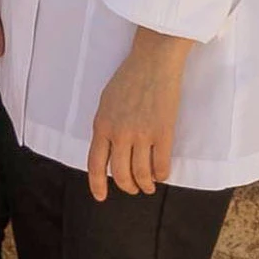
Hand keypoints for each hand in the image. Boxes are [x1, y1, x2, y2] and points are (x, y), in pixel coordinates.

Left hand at [87, 28, 189, 199]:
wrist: (153, 62)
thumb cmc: (129, 78)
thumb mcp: (106, 103)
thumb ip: (105, 126)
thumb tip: (108, 149)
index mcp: (102, 126)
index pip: (95, 164)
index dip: (97, 184)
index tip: (101, 197)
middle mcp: (119, 133)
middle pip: (120, 174)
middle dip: (127, 186)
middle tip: (133, 189)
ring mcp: (142, 134)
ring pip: (141, 173)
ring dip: (146, 184)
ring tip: (149, 185)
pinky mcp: (163, 132)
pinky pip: (162, 164)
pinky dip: (162, 174)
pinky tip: (162, 174)